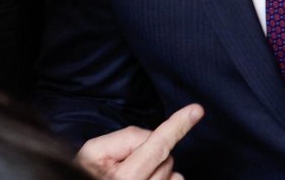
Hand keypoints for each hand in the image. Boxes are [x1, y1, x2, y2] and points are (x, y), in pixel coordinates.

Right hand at [77, 104, 203, 179]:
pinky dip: (166, 179)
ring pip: (174, 172)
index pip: (156, 145)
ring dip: (160, 169)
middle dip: (152, 153)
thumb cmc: (88, 173)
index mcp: (122, 177)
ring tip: (135, 176)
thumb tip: (154, 138)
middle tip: (126, 163)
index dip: (177, 125)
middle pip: (165, 156)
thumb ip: (126, 139)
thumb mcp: (94, 151)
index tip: (196, 110)